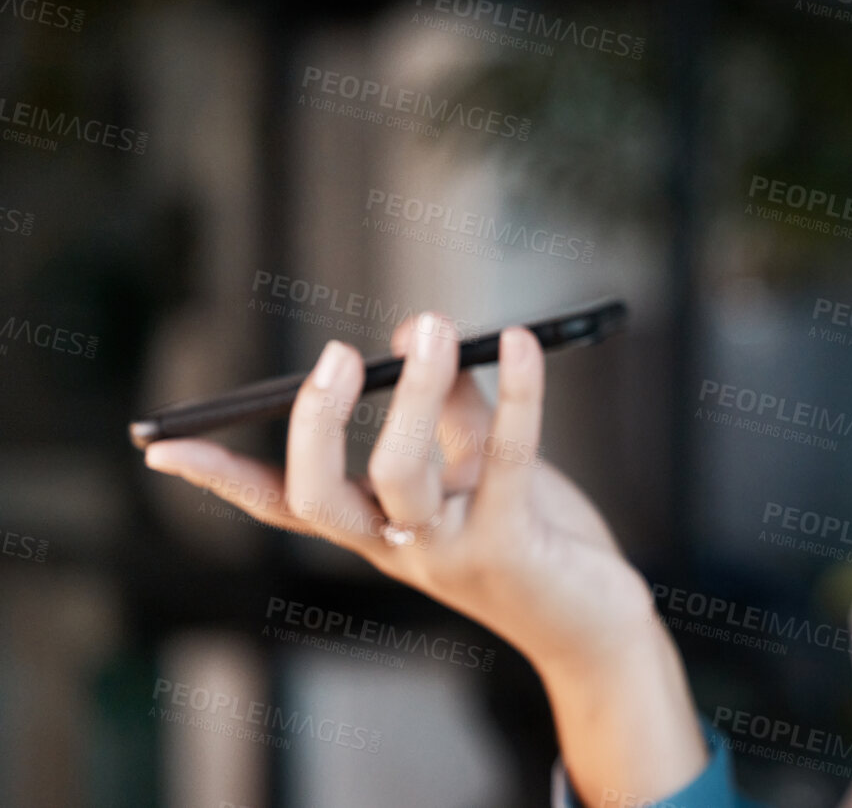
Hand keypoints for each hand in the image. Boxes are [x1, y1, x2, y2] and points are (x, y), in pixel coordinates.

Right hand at [142, 311, 707, 803]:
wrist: (595, 617)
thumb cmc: (532, 534)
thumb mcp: (478, 462)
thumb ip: (448, 403)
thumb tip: (412, 331)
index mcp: (376, 528)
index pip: (282, 505)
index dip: (220, 478)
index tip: (163, 447)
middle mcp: (397, 548)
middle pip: (320, 496)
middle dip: (315, 423)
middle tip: (335, 355)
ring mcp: (448, 553)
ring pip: (400, 476)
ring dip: (413, 392)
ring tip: (431, 327)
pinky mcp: (510, 547)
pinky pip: (506, 460)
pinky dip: (517, 393)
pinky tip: (521, 343)